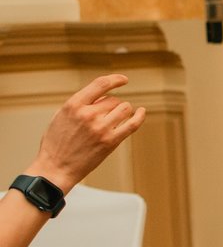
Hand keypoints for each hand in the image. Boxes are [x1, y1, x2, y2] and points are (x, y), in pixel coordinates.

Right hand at [28, 74, 144, 188]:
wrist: (56, 167)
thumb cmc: (56, 142)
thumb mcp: (61, 116)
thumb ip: (80, 104)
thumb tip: (101, 95)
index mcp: (73, 105)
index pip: (100, 84)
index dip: (115, 80)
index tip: (123, 80)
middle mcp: (88, 114)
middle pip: (114, 99)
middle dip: (111, 104)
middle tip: (103, 116)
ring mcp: (101, 128)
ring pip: (124, 109)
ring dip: (123, 111)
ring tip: (114, 118)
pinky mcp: (111, 141)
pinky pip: (132, 124)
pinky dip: (140, 116)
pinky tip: (141, 112)